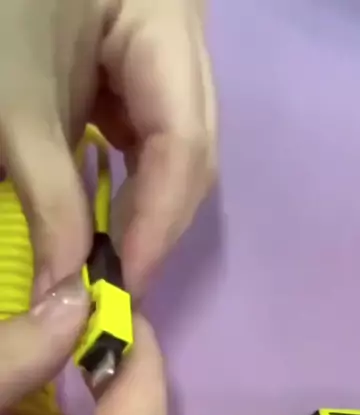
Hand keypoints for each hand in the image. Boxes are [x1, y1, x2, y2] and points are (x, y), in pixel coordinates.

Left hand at [0, 0, 215, 295]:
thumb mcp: (17, 106)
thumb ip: (49, 198)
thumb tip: (66, 293)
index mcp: (166, 22)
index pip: (184, 141)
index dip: (158, 221)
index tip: (127, 284)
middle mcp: (186, 40)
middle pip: (194, 151)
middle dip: (158, 223)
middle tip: (124, 283)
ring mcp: (168, 55)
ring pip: (181, 151)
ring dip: (149, 210)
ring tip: (117, 259)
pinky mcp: (143, 68)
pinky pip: (155, 138)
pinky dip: (135, 184)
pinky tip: (113, 216)